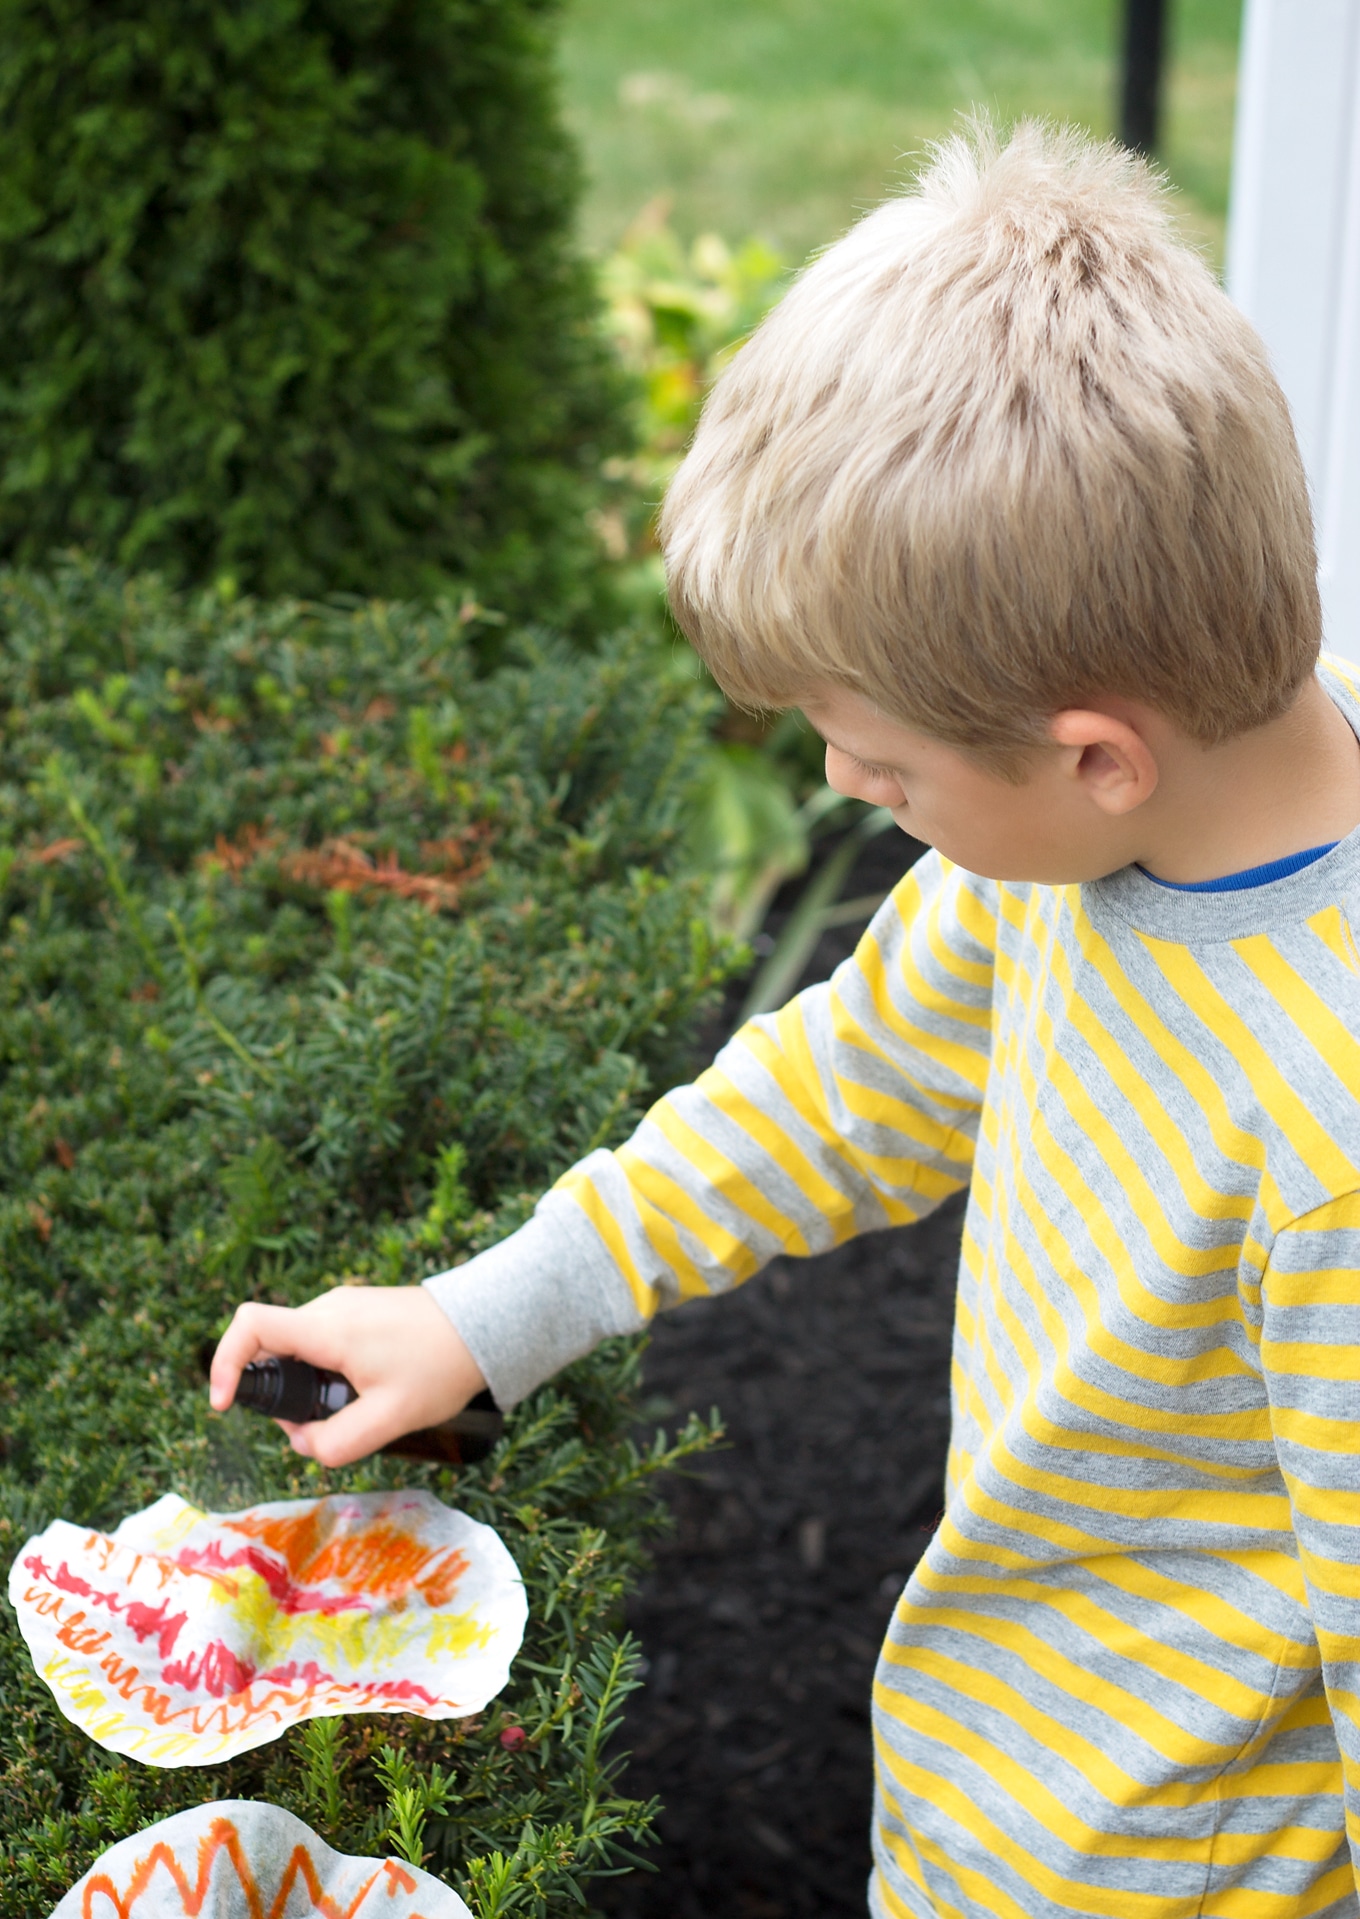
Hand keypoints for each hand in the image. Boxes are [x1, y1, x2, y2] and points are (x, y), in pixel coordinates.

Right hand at [209, 1286, 486, 1468]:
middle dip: (279, 1395)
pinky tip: (366, 1394)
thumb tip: (303, 1444)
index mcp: (327, 1328)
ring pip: (298, 1348)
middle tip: (320, 1426)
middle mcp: (328, 1309)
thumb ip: (337, 1442)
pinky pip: (322, 1343)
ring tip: (356, 1411)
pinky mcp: (360, 1312)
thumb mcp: (390, 1419)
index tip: (225, 1404)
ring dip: (307, 1387)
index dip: (225, 1364)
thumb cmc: (441, 1366)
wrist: (488, 1323)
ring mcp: (344, 1306)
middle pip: (271, 1347)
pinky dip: (325, 1374)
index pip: (250, 1326)